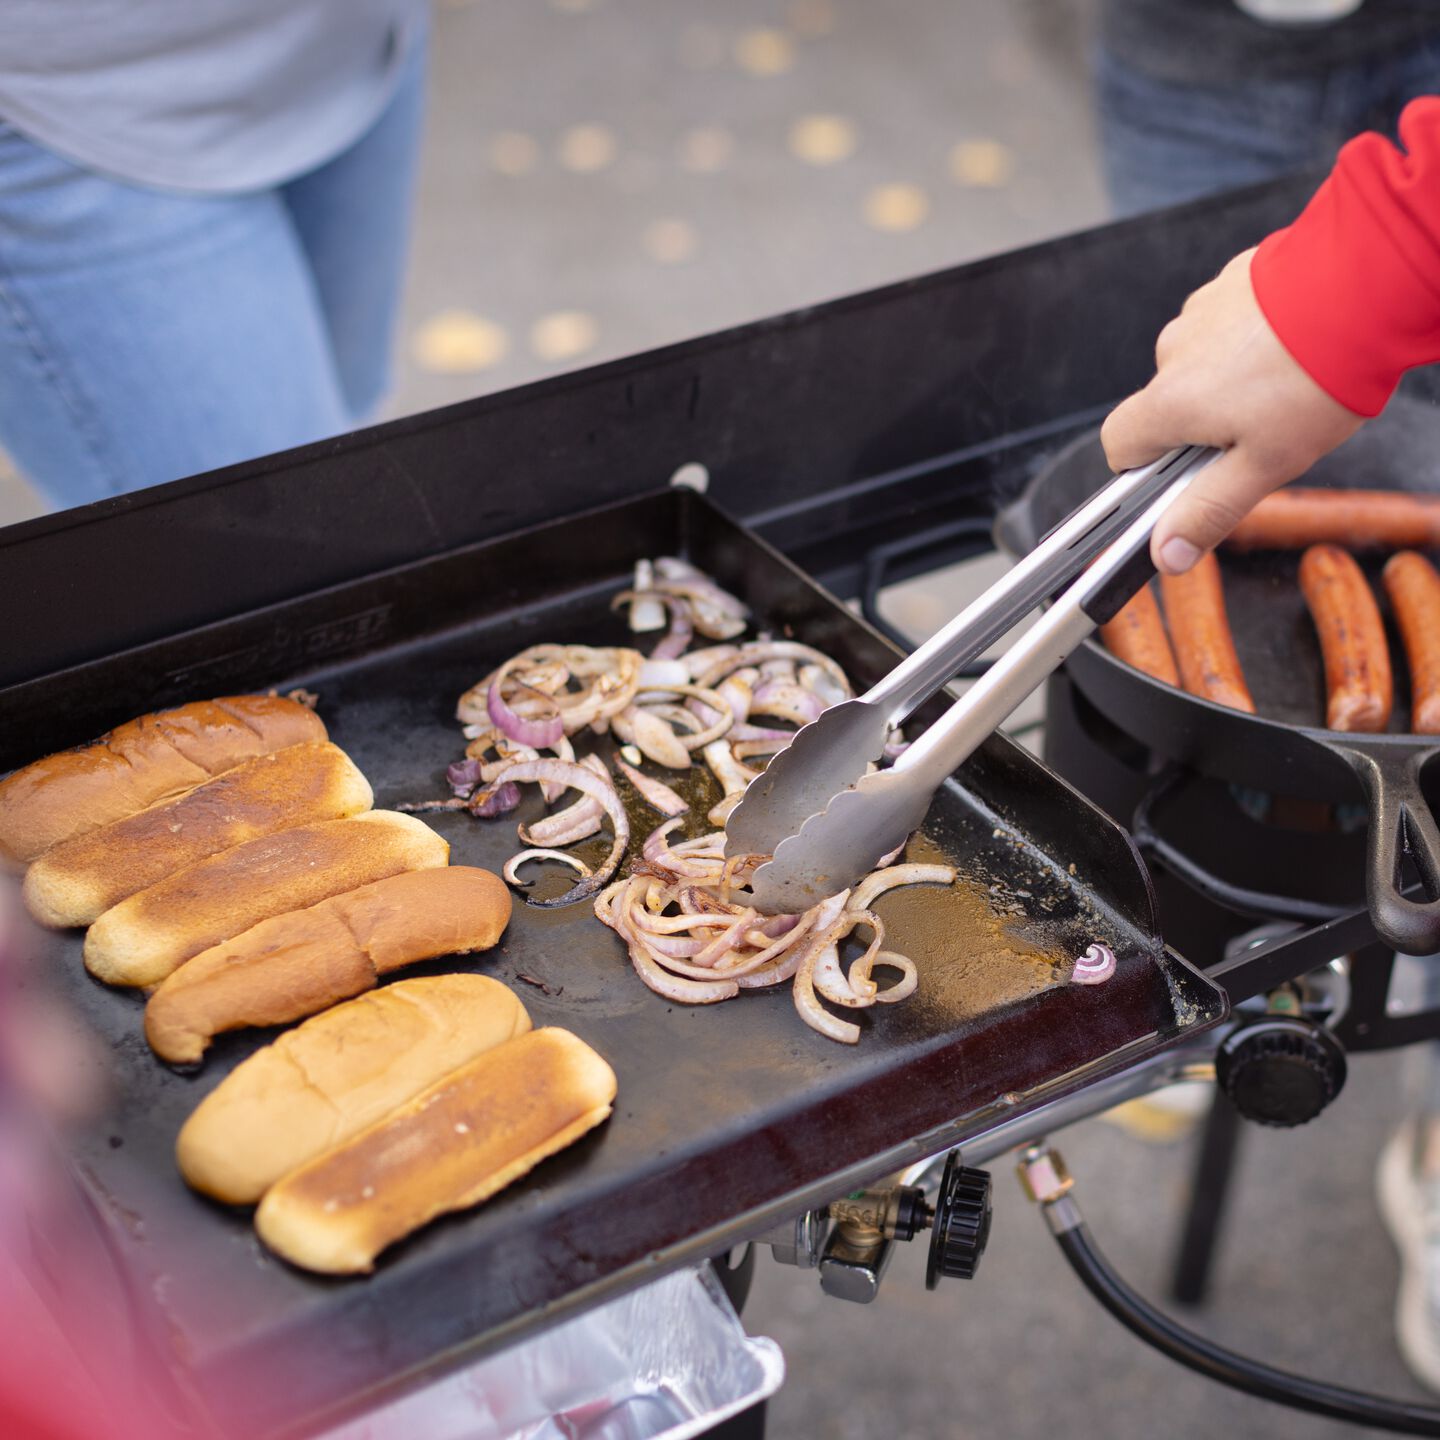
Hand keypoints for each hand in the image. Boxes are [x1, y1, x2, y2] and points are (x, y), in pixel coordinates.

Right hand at [1102, 248, 1363, 573]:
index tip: (1179, 475)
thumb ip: (1208, 511)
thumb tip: (1166, 554)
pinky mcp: (1233, 280)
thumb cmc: (1317, 376)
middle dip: (1201, 422)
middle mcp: (1173, 352)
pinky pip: (1229, 322)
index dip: (1142, 466)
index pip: (1117, 443)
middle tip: (1258, 433)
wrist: (1366, 285)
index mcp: (1170, 402)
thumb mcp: (1266, 464)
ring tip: (1285, 382)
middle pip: (1165, 404)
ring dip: (1228, 377)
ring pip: (1200, 362)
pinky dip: (1251, 338)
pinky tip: (1291, 345)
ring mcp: (1202, 310)